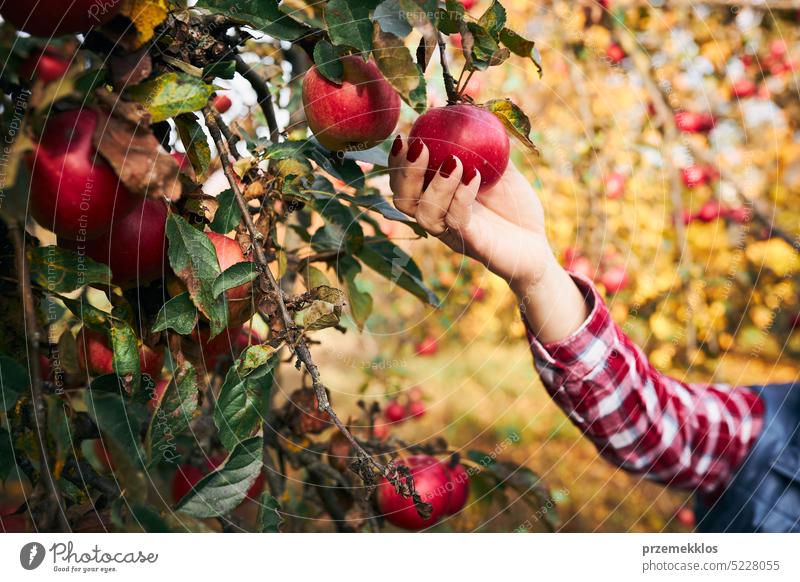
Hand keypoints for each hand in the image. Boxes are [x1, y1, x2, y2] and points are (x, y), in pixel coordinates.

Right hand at [387, 135, 588, 342]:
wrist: (537, 243)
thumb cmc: (515, 205)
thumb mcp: (500, 167)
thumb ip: (483, 142)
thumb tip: (471, 104)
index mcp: (435, 199)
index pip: (404, 182)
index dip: (397, 161)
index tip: (404, 134)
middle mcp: (436, 217)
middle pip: (403, 200)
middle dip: (405, 173)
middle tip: (419, 145)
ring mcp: (451, 234)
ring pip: (425, 213)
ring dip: (435, 185)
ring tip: (454, 161)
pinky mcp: (471, 245)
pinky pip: (458, 220)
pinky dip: (462, 196)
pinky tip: (474, 176)